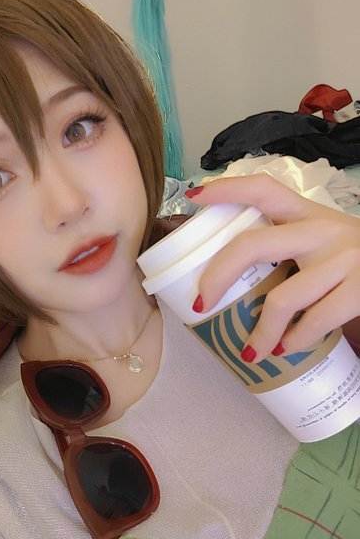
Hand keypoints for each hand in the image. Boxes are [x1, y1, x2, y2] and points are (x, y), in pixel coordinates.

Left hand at [189, 174, 359, 361]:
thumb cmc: (357, 259)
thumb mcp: (326, 239)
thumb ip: (291, 246)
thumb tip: (234, 279)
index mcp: (309, 213)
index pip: (264, 189)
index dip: (228, 189)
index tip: (195, 194)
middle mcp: (323, 230)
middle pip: (252, 245)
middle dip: (218, 275)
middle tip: (203, 301)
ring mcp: (343, 259)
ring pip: (282, 299)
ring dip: (261, 332)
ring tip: (254, 350)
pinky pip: (314, 322)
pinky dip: (295, 341)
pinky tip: (287, 348)